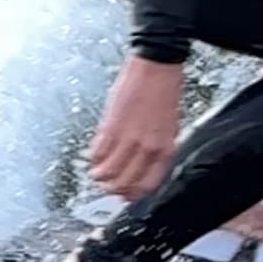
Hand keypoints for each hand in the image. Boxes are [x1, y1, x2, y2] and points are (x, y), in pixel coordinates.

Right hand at [87, 55, 183, 199]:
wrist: (156, 66)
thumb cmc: (164, 91)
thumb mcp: (170, 125)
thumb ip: (156, 147)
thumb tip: (140, 165)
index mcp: (166, 148)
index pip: (147, 184)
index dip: (133, 194)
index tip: (125, 194)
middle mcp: (148, 148)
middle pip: (124, 183)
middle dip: (112, 188)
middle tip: (107, 185)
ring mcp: (128, 139)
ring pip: (107, 173)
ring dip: (98, 176)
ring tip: (96, 172)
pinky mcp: (110, 127)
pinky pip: (97, 153)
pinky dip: (92, 159)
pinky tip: (93, 156)